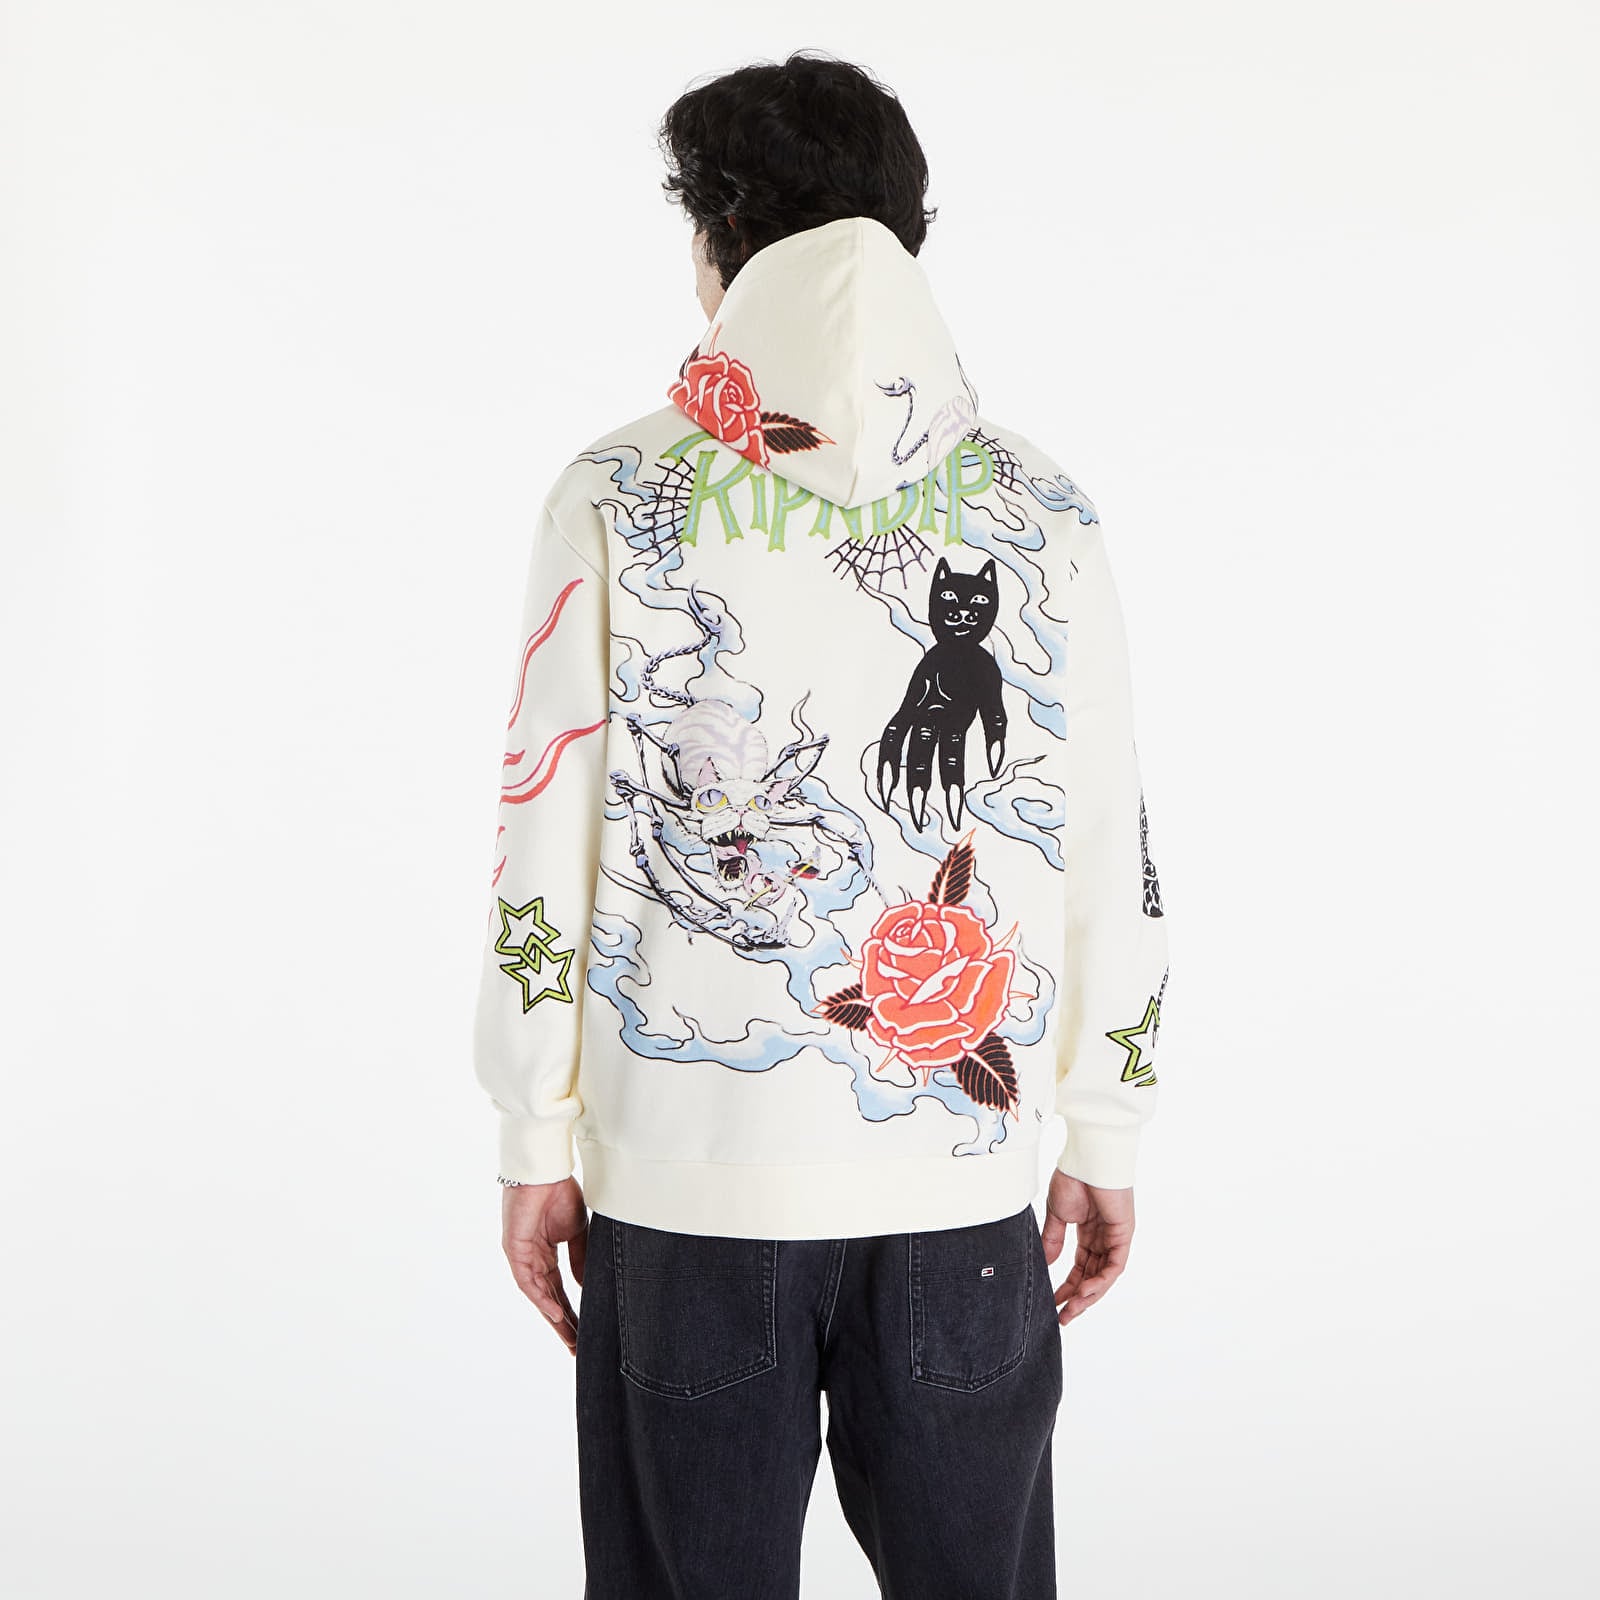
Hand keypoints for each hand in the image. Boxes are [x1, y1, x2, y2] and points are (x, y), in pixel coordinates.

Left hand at [500, 1177, 588, 1353]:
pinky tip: (555, 1314)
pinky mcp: (514, 1250)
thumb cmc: (559, 1192)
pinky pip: (528, 1281)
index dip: (571, 1312)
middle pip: (548, 1299)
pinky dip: (542, 1298)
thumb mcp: (577, 1231)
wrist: (546, 1170)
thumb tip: (585, 1286)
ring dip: (553, 1318)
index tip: (585, 1332)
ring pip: (538, 1295)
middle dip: (563, 1324)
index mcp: (546, 1254)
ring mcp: (522, 1256)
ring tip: (570, 1338)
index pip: (559, 1290)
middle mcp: (532, 1259)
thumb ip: (580, 1258)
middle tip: (577, 1347)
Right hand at [1040, 1169, 1134, 1324]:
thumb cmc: (1073, 1177)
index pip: (1080, 1267)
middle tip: (1063, 1317)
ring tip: (1072, 1310)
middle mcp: (1104, 1238)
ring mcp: (1115, 1237)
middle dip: (1078, 1298)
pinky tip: (1085, 1292)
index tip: (1054, 1303)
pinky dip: (1101, 1281)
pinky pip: (1114, 1266)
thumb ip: (1053, 1240)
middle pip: (1092, 1276)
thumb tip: (1045, 1264)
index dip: (1067, 1286)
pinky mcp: (1124, 1235)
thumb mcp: (1057, 1214)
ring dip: (1089, 1295)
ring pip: (1104, 1276)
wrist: (1087, 1158)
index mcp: (1089, 1233)